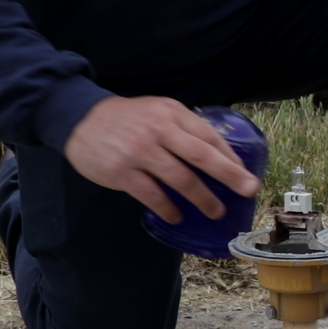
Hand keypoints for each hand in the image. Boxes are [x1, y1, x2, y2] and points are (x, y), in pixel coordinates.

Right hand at [63, 96, 260, 222]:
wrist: (79, 118)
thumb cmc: (128, 119)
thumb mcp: (159, 111)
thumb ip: (185, 128)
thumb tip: (220, 154)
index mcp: (172, 114)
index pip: (209, 136)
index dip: (231, 158)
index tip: (246, 175)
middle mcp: (158, 130)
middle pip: (202, 155)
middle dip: (229, 175)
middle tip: (248, 190)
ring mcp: (140, 152)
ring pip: (180, 179)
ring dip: (202, 199)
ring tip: (215, 212)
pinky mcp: (121, 172)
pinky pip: (152, 195)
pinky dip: (168, 208)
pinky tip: (177, 216)